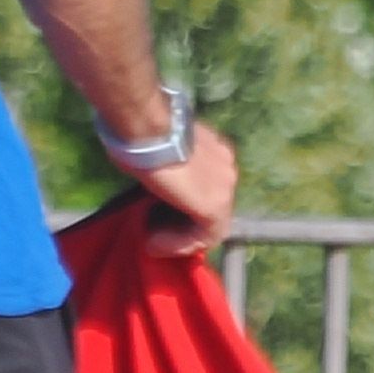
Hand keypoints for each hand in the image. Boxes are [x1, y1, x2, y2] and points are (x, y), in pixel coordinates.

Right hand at [141, 121, 237, 256]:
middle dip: (185, 224)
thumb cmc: (145, 134)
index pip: (208, 188)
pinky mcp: (215, 207)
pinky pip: (203, 236)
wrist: (148, 128)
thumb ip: (170, 168)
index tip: (159, 215)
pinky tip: (156, 244)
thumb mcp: (162, 153)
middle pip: (212, 207)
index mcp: (217, 152)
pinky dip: (179, 244)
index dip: (186, 208)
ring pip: (211, 225)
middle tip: (156, 232)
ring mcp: (226, 188)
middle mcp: (228, 169)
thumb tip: (157, 181)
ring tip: (153, 241)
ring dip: (181, 238)